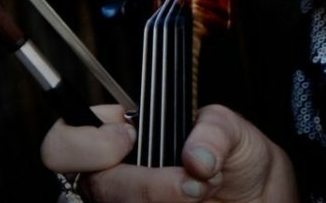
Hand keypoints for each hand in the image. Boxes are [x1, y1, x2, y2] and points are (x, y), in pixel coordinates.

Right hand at [42, 104, 297, 202]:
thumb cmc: (238, 162)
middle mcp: (116, 178)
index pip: (66, 139)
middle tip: (190, 184)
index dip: (87, 141)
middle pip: (95, 186)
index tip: (128, 137)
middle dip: (145, 186)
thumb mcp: (236, 132)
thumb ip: (214, 130)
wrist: (259, 201)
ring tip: (204, 193)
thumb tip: (196, 157)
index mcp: (122, 138)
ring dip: (165, 202)